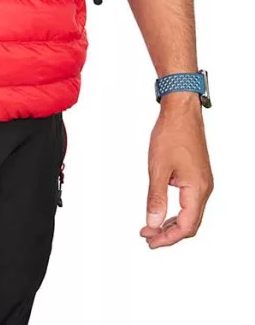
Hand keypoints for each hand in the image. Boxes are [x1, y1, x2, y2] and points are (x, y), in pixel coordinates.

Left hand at [140, 91, 213, 247]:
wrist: (181, 111)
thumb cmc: (172, 134)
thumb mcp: (158, 168)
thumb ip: (156, 198)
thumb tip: (152, 222)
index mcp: (197, 189)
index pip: (186, 226)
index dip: (167, 238)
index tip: (150, 241)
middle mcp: (204, 188)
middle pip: (190, 224)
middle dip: (168, 233)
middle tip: (148, 237)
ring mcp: (202, 182)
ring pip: (190, 213)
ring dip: (171, 222)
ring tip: (151, 226)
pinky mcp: (197, 175)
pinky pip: (189, 201)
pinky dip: (176, 210)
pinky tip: (162, 210)